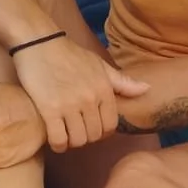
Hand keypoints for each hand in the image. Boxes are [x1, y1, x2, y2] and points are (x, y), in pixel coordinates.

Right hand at [11, 37, 148, 150]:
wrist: (40, 43)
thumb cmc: (70, 55)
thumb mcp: (100, 65)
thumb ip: (123, 82)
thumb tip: (147, 89)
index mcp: (104, 89)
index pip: (111, 126)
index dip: (101, 132)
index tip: (91, 128)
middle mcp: (90, 99)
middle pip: (94, 135)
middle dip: (86, 137)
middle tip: (76, 131)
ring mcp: (70, 105)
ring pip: (78, 140)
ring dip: (71, 142)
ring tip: (65, 134)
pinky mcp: (49, 110)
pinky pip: (59, 139)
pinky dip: (58, 144)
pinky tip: (54, 138)